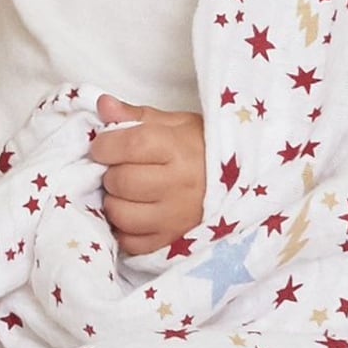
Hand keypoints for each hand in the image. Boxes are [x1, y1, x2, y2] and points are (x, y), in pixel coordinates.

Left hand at [90, 95, 206, 257]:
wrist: (244, 184)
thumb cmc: (205, 149)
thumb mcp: (176, 124)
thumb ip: (136, 115)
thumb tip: (103, 105)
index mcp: (180, 149)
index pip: (130, 145)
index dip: (106, 144)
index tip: (103, 145)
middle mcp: (179, 186)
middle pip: (121, 181)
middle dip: (110, 172)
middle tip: (117, 168)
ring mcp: (176, 218)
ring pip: (121, 214)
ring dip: (114, 201)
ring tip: (125, 192)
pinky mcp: (173, 242)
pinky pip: (131, 242)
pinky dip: (124, 229)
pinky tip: (134, 214)